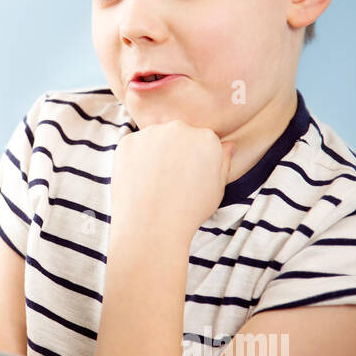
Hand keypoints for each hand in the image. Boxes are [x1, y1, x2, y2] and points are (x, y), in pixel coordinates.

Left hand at [109, 120, 235, 249]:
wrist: (151, 227)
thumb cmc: (189, 212)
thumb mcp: (217, 189)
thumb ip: (223, 163)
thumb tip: (228, 145)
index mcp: (206, 138)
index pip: (202, 139)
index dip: (196, 160)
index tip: (190, 177)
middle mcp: (179, 129)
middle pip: (178, 134)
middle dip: (176, 152)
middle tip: (171, 181)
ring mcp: (151, 134)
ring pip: (155, 138)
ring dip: (155, 153)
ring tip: (155, 183)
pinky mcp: (128, 142)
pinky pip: (134, 146)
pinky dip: (135, 159)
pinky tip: (140, 181)